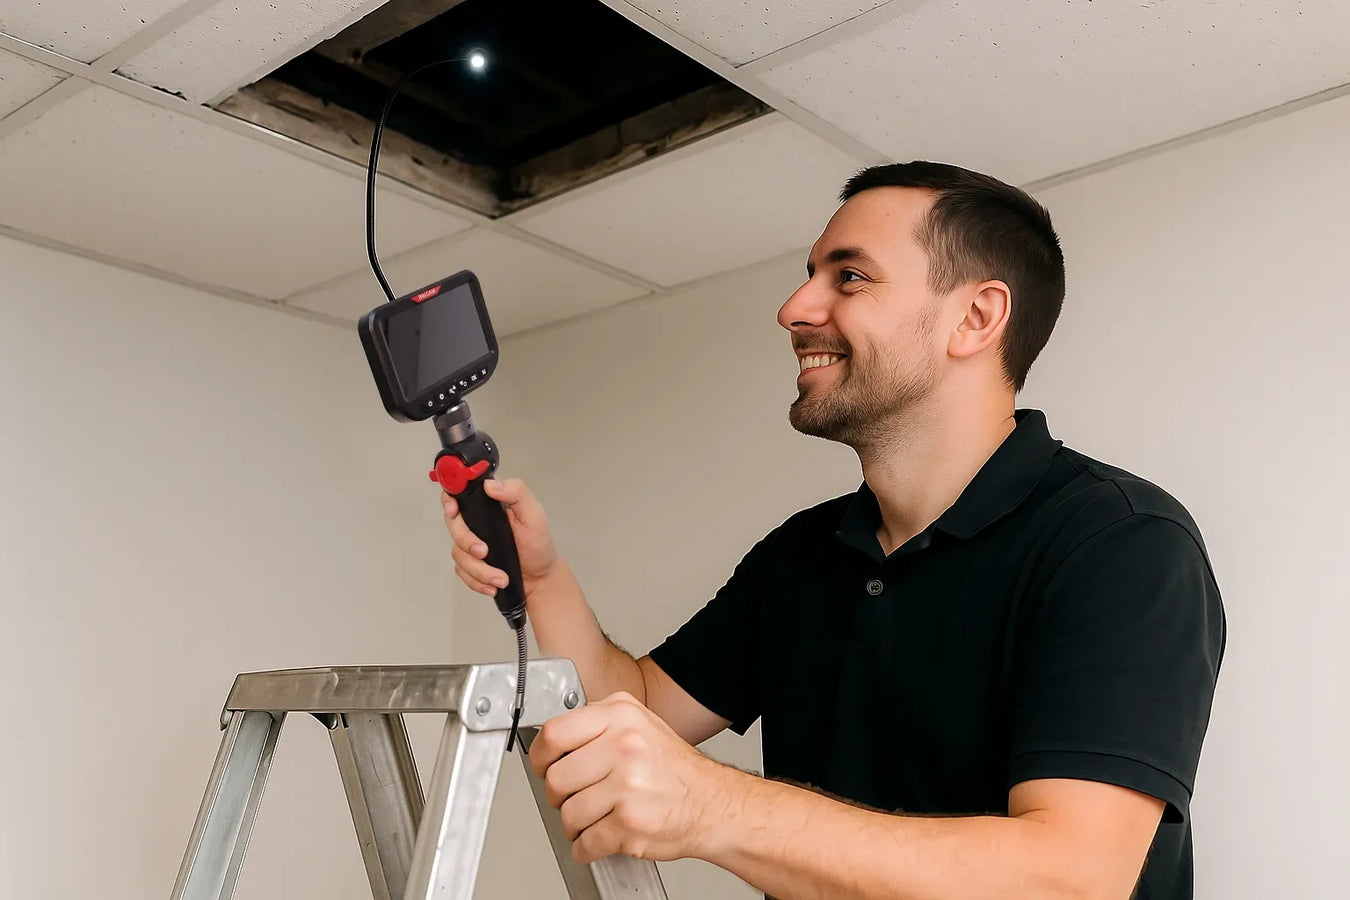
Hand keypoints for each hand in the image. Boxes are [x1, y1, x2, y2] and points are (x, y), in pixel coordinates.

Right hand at [443, 478, 558, 597]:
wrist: (540, 579)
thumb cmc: (539, 545)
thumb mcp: (534, 515)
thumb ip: (517, 493)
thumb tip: (489, 484)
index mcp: (490, 503)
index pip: (460, 492)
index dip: (449, 499)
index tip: (453, 511)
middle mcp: (477, 521)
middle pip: (453, 524)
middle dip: (466, 541)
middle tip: (484, 552)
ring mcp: (471, 542)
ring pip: (458, 553)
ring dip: (478, 569)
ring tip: (501, 578)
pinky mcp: (470, 563)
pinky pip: (461, 571)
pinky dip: (476, 581)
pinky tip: (493, 586)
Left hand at [530, 692, 729, 863]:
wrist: (713, 804)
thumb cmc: (674, 769)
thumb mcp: (639, 724)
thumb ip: (598, 724)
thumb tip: (554, 739)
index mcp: (620, 716)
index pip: (554, 733)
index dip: (541, 756)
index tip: (544, 766)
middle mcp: (624, 746)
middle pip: (556, 778)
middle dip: (560, 795)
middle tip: (574, 796)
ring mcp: (627, 785)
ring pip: (567, 813)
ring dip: (575, 824)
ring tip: (595, 817)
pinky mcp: (629, 823)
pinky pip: (585, 843)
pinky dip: (587, 847)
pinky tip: (601, 836)